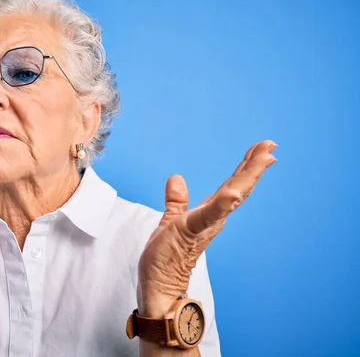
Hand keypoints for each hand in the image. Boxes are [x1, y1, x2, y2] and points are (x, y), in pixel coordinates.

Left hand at [137, 140, 276, 314]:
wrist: (160, 285)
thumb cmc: (167, 257)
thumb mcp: (171, 220)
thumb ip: (176, 201)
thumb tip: (176, 178)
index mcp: (209, 212)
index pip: (231, 183)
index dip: (246, 165)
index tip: (261, 147)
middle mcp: (213, 218)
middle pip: (238, 186)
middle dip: (254, 165)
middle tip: (271, 145)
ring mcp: (205, 225)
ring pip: (232, 196)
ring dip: (247, 177)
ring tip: (264, 158)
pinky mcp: (192, 231)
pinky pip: (209, 215)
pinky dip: (223, 204)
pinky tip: (234, 192)